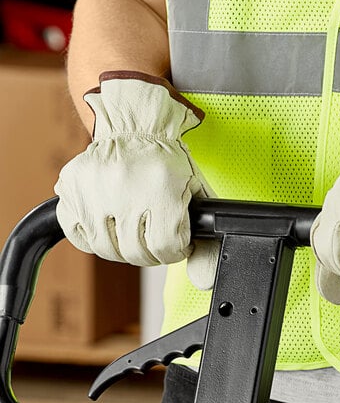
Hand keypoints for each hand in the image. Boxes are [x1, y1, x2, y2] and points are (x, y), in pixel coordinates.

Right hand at [55, 71, 218, 288]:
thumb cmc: (167, 160)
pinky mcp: (71, 188)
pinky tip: (109, 226)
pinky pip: (77, 234)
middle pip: (136, 253)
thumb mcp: (195, 190)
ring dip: (124, 248)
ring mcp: (94, 189)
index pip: (166, 247)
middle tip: (157, 238)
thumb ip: (204, 233)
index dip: (175, 251)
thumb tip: (204, 278)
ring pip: (107, 249)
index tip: (176, 242)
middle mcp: (126, 189)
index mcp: (162, 188)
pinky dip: (93, 239)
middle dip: (152, 252)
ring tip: (134, 231)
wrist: (136, 125)